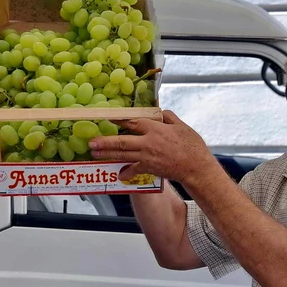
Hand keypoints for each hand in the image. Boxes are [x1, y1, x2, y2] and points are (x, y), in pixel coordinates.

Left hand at [89, 110, 220, 183]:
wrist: (195, 166)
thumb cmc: (192, 145)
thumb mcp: (181, 126)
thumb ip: (169, 117)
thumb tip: (161, 112)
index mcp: (155, 128)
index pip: (133, 121)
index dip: (119, 120)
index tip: (107, 118)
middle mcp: (147, 142)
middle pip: (122, 140)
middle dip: (105, 141)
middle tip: (91, 142)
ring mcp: (146, 156)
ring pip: (123, 154)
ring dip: (108, 154)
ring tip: (95, 154)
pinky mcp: (149, 168)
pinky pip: (134, 169)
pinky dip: (126, 172)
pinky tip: (120, 174)